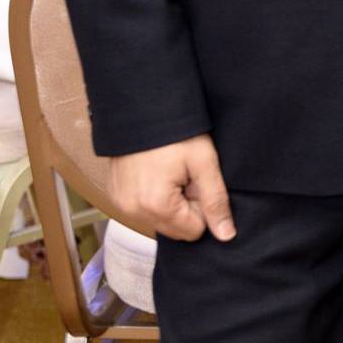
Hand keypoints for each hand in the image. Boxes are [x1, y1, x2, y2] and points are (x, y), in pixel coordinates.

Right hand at [108, 135, 235, 243]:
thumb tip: (226, 235)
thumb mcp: (203, 162)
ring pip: (160, 220)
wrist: (141, 106)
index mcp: (157, 206)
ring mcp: (122, 205)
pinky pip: (143, 210)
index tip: (195, 180)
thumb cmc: (175, 132)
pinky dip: (153, 197)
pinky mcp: (116, 196)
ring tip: (169, 171)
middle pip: (175, 228)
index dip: (201, 205)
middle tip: (184, 174)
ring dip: (169, 202)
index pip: (194, 231)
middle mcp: (134, 211)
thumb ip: (216, 201)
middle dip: (185, 205)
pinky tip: (155, 172)